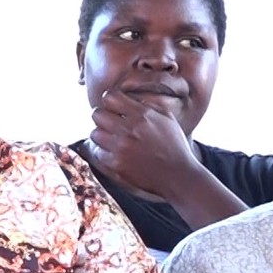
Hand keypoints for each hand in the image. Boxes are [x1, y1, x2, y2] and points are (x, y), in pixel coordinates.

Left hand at [87, 88, 203, 199]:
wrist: (178, 175)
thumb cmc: (175, 146)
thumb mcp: (168, 119)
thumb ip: (150, 105)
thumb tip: (133, 99)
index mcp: (143, 115)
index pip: (110, 97)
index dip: (110, 101)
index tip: (113, 107)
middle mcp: (130, 129)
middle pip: (97, 114)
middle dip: (102, 117)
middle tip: (109, 123)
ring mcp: (122, 148)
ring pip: (95, 133)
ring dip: (101, 135)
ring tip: (111, 139)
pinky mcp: (117, 164)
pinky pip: (98, 153)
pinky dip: (104, 153)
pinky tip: (114, 153)